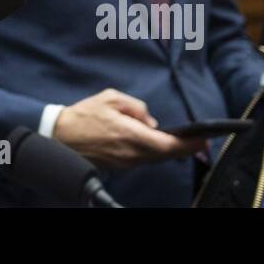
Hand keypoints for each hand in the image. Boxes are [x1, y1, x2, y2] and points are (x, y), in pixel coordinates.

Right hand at [53, 89, 204, 168]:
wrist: (61, 136)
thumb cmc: (84, 115)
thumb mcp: (110, 98)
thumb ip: (135, 107)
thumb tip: (150, 121)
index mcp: (130, 135)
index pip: (167, 145)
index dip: (188, 144)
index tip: (202, 140)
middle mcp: (131, 153)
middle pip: (165, 155)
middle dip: (184, 148)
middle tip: (199, 141)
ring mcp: (126, 162)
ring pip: (156, 158)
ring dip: (169, 150)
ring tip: (181, 141)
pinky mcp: (120, 166)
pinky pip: (144, 159)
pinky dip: (155, 152)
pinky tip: (157, 144)